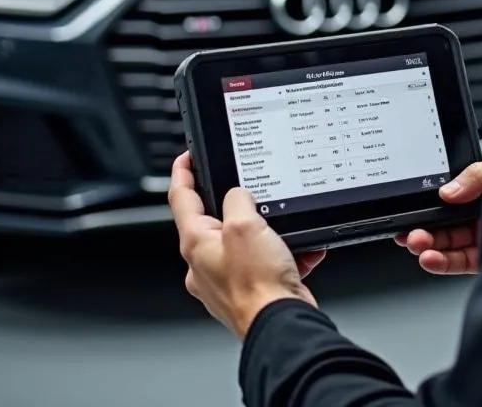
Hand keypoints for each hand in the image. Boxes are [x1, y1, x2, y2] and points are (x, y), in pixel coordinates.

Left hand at [169, 153, 325, 338]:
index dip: (183, 172)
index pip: (180, 198)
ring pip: (245, 240)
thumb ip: (237, 200)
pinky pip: (266, 260)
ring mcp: (227, 279)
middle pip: (214, 219)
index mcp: (196, 244)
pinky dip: (284, 252)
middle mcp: (206, 264)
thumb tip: (239, 196)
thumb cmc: (258, 285)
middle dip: (237, 203)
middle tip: (251, 189)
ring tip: (285, 228)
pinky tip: (301, 250)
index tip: (187, 156)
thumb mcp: (245, 225)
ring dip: (268, 231)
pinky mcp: (251, 290)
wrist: (283, 325)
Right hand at [394, 160, 481, 274]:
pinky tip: (429, 259)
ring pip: (448, 246)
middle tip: (410, 231)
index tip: (410, 210)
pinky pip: (460, 263)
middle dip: (423, 229)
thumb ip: (473, 176)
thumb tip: (447, 191)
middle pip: (444, 224)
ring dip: (428, 247)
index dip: (429, 207)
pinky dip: (442, 263)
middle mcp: (481, 217)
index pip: (449, 200)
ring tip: (415, 244)